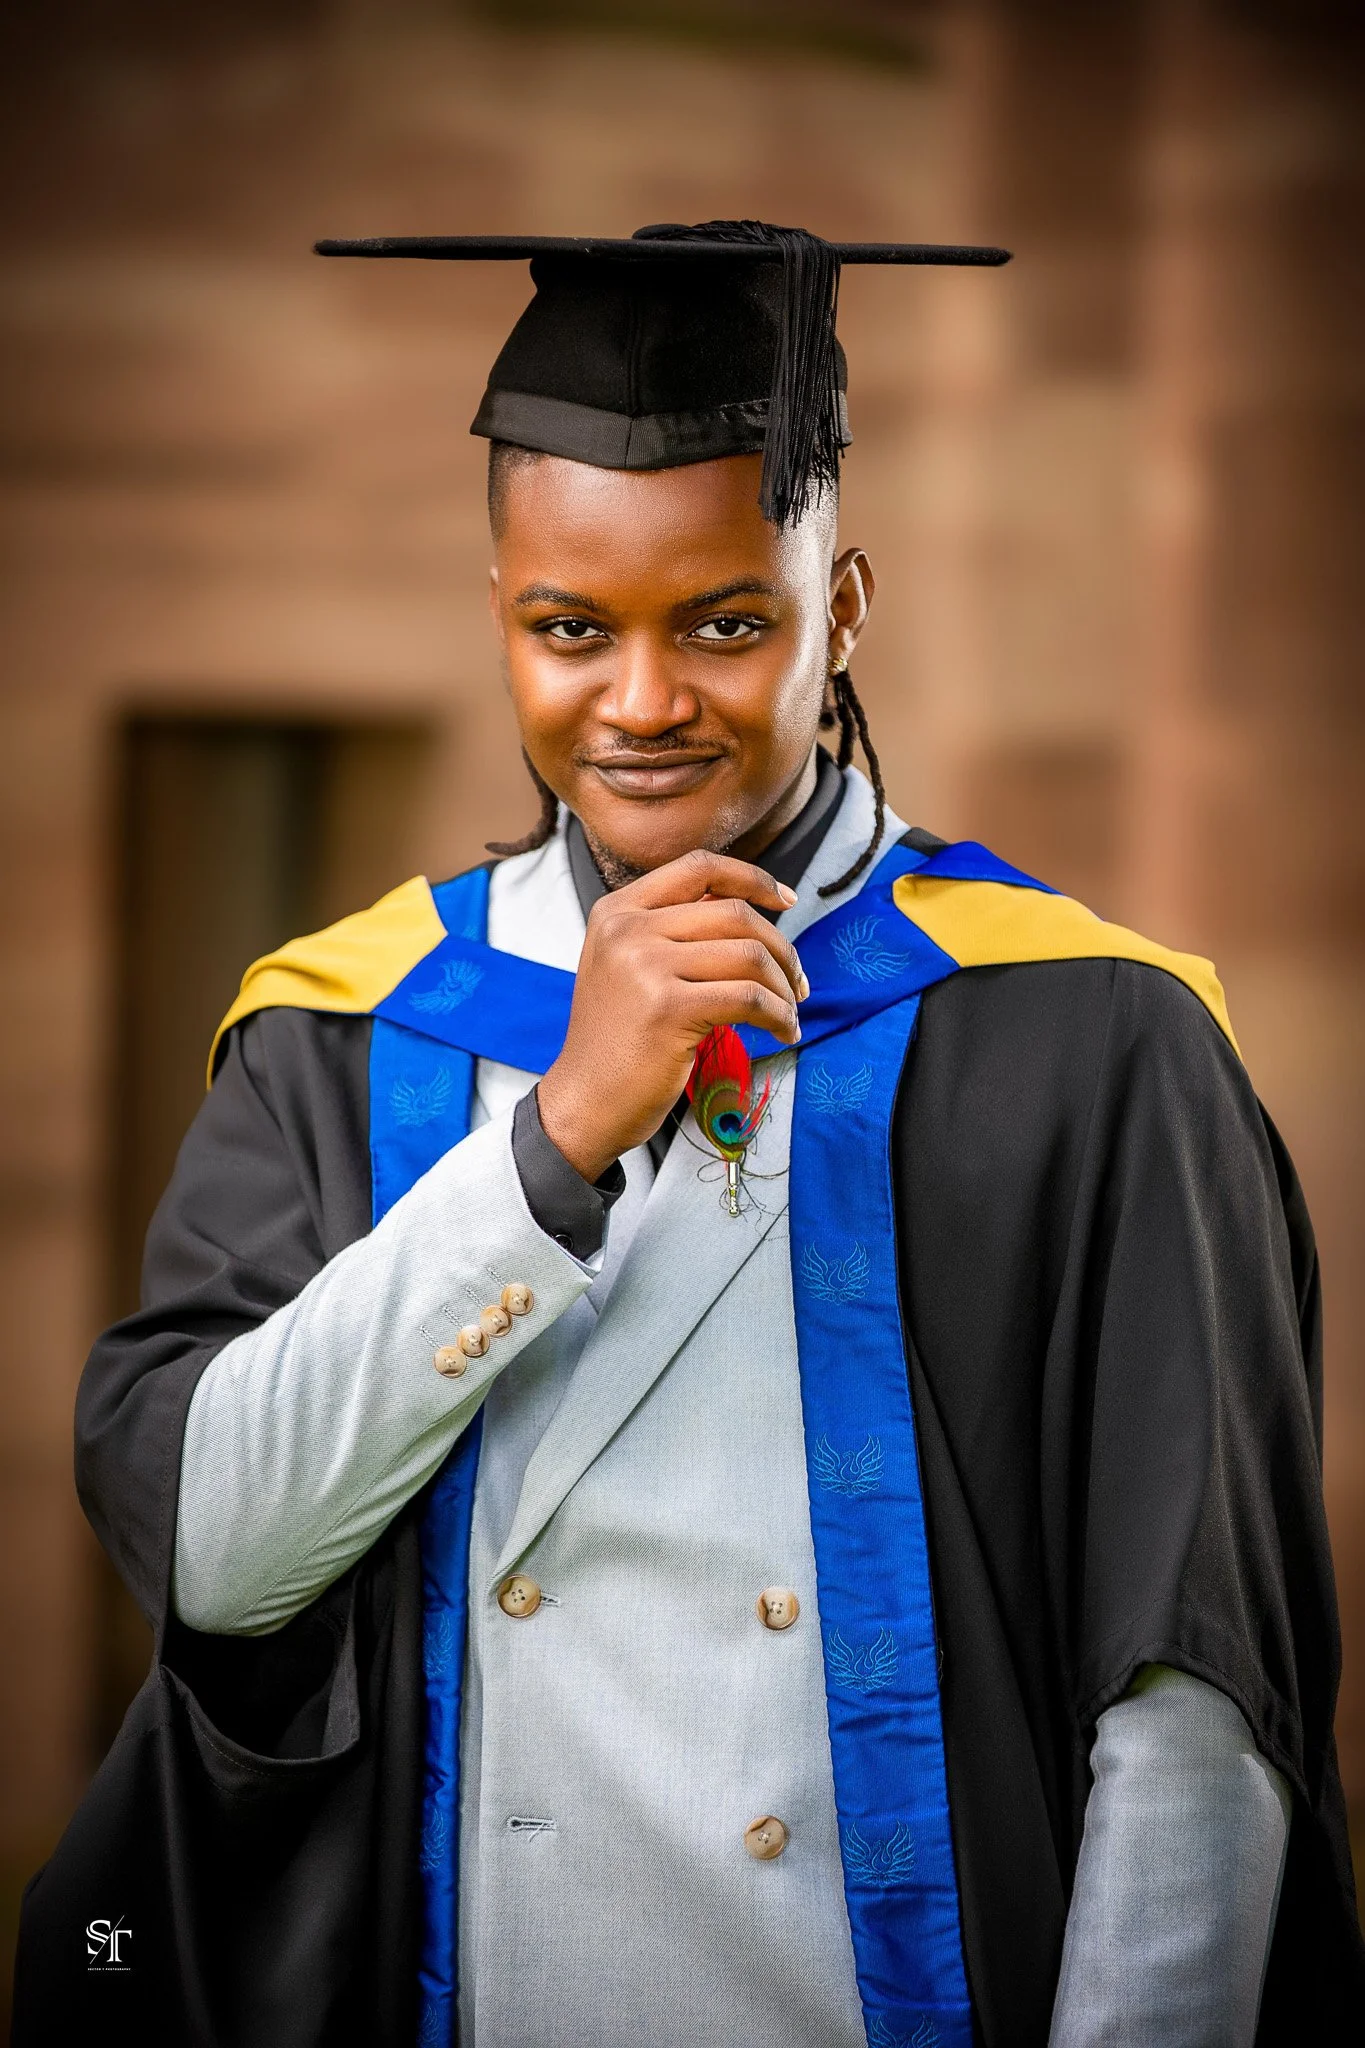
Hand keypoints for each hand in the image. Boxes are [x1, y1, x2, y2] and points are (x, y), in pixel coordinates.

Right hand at [536, 850, 807, 1182]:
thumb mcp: (627, 967)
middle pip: (734, 913)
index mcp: (617, 911)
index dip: (752, 878)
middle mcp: (627, 930)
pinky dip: (778, 1016)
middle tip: (798, 984)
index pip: (698, 867)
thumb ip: (673, 932)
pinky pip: (749, 999)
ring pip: (749, 955)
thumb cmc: (618, 1042)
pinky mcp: (668, 1008)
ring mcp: (644, 966)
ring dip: (783, 988)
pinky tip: (782, 1032)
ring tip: (790, 1014)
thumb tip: (749, 909)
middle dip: (781, 949)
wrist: (584, 1103)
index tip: (786, 901)